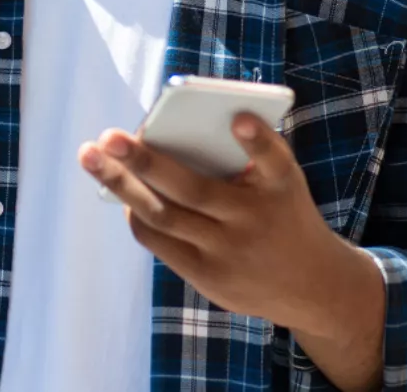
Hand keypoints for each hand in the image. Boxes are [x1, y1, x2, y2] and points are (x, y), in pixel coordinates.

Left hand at [78, 114, 368, 338]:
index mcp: (279, 189)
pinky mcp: (209, 280)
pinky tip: (122, 190)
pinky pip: (161, 242)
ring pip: (164, 218)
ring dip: (122, 186)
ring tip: (91, 157)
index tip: (238, 118)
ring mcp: (227, 256)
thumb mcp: (285, 180)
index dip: (257, 140)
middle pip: (191, 190)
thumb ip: (254, 151)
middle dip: (144, 162)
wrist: (314, 287)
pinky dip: (138, 214)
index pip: (273, 161)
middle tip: (107, 137)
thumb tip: (201, 123)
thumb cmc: (286, 212)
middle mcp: (252, 223)